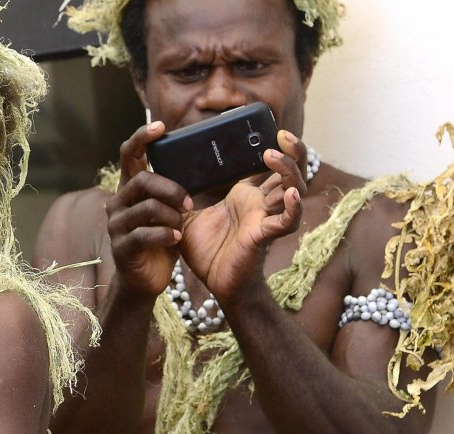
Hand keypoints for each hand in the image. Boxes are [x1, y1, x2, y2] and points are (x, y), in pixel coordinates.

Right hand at [107, 121, 192, 297]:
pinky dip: (166, 235)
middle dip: (171, 189)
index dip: (142, 137)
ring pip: (147, 207)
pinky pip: (145, 234)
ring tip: (181, 226)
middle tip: (188, 204)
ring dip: (171, 216)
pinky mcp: (122, 247)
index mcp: (129, 190)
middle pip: (142, 180)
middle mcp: (117, 203)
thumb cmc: (160, 241)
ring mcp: (116, 226)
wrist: (146, 279)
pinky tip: (176, 238)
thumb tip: (206, 166)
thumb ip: (173, 191)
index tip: (160, 127)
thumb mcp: (168, 211)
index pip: (130, 155)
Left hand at [177, 129, 305, 303]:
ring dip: (289, 171)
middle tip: (280, 133)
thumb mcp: (189, 216)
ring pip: (294, 190)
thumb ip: (180, 196)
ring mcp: (266, 219)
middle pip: (290, 172)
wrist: (216, 283)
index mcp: (247, 196)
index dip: (274, 148)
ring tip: (274, 155)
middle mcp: (261, 204)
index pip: (269, 167)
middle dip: (291, 151)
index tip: (267, 129)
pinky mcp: (264, 236)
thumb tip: (160, 174)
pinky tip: (291, 195)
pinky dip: (292, 208)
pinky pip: (286, 221)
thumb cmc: (208, 251)